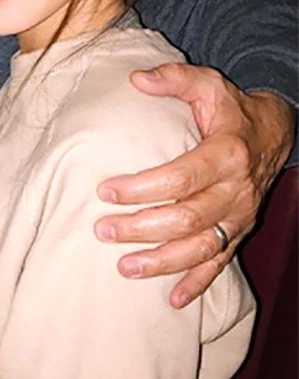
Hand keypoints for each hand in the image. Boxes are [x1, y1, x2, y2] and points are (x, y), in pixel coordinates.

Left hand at [95, 63, 294, 307]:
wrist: (275, 132)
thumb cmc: (231, 109)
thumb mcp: (207, 84)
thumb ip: (173, 79)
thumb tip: (136, 79)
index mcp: (226, 154)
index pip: (180, 177)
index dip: (142, 187)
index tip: (105, 191)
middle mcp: (236, 190)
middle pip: (186, 218)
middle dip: (142, 228)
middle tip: (102, 230)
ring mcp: (240, 215)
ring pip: (201, 247)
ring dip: (162, 262)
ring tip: (124, 267)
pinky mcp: (240, 231)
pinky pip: (220, 263)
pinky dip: (198, 283)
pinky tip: (173, 300)